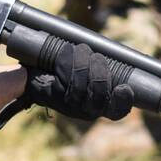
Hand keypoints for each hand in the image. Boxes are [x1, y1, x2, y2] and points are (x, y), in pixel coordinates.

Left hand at [16, 42, 133, 121]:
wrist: (37, 74)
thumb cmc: (69, 70)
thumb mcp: (90, 69)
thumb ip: (102, 66)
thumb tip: (110, 55)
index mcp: (101, 105)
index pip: (116, 110)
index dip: (122, 102)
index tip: (124, 87)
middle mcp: (86, 110)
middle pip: (99, 96)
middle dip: (100, 72)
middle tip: (96, 56)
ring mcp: (69, 106)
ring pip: (80, 88)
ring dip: (82, 64)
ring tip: (81, 49)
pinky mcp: (52, 97)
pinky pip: (62, 80)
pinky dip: (66, 62)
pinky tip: (67, 50)